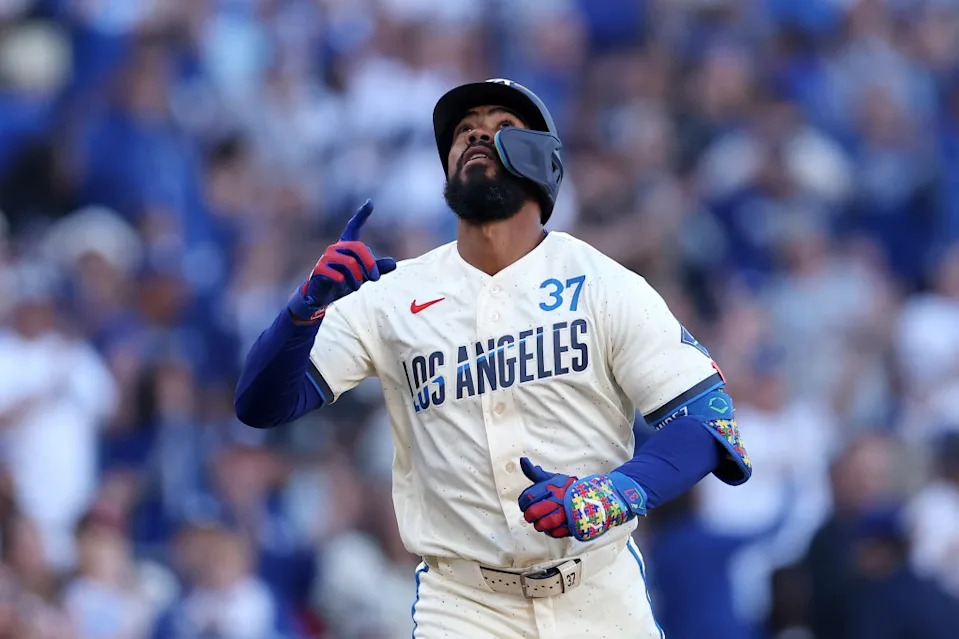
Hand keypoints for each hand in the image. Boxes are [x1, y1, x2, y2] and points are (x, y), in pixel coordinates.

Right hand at [287, 200, 396, 321]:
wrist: (322, 295)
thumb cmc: (344, 282)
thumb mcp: (364, 276)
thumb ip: (377, 269)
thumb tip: (394, 264)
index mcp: (346, 246)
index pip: (353, 227)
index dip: (361, 215)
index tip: (370, 203)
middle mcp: (336, 248)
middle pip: (358, 248)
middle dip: (370, 264)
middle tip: (376, 278)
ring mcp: (326, 258)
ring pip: (350, 263)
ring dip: (358, 278)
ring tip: (357, 287)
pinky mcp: (319, 269)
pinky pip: (336, 273)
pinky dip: (343, 281)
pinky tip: (342, 284)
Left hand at [517, 457, 647, 541]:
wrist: (598, 497)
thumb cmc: (571, 488)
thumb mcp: (554, 479)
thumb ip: (537, 474)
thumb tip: (523, 461)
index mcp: (553, 487)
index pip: (528, 497)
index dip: (523, 503)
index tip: (524, 504)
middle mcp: (559, 500)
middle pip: (534, 512)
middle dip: (529, 516)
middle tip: (531, 516)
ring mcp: (566, 514)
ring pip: (543, 524)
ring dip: (539, 525)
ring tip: (540, 522)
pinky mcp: (573, 526)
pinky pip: (555, 533)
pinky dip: (550, 532)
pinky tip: (551, 527)